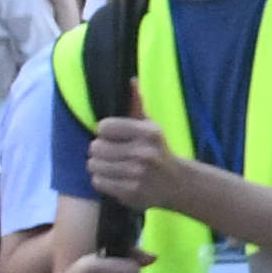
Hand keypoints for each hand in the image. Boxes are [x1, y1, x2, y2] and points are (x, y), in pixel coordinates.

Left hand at [82, 116, 208, 221]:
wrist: (178, 184)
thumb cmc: (158, 151)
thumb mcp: (151, 126)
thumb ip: (137, 104)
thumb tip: (130, 79)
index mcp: (149, 133)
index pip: (104, 127)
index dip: (105, 132)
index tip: (115, 137)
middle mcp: (144, 153)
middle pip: (96, 147)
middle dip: (101, 151)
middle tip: (112, 154)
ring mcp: (137, 175)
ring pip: (94, 165)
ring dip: (100, 166)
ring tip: (113, 167)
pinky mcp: (131, 193)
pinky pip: (98, 182)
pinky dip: (103, 181)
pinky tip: (116, 179)